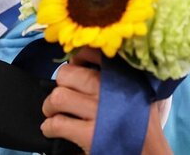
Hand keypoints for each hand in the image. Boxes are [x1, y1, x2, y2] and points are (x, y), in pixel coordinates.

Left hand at [41, 47, 172, 153]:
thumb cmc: (140, 127)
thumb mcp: (137, 93)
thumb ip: (116, 76)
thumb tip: (82, 62)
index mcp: (120, 76)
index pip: (91, 53)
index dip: (77, 58)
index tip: (74, 67)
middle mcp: (109, 89)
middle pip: (66, 74)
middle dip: (59, 85)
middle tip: (59, 96)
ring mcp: (99, 112)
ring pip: (58, 97)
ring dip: (49, 106)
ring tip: (52, 112)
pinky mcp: (90, 135)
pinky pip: (58, 123)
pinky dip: (49, 127)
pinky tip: (51, 130)